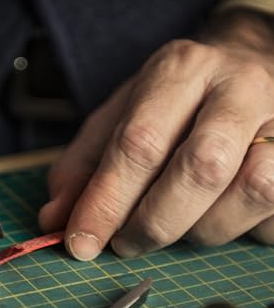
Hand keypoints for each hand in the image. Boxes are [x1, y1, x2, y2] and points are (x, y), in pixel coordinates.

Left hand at [40, 10, 273, 259]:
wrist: (250, 63)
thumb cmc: (176, 102)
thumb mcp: (118, 119)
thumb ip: (82, 168)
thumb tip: (55, 220)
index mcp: (179, 71)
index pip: (139, 143)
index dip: (107, 202)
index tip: (81, 243)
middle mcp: (239, 87)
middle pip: (201, 168)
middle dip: (155, 223)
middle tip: (127, 243)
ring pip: (251, 191)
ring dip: (203, 228)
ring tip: (180, 221)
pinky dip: (243, 228)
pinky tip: (221, 213)